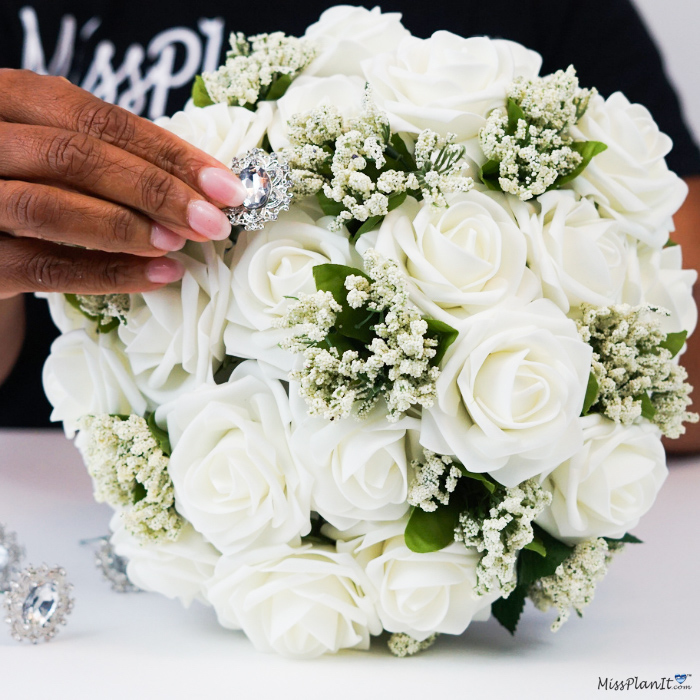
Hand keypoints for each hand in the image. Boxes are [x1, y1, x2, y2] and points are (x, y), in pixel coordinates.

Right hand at [0, 69, 246, 298]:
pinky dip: (108, 272)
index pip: (96, 119)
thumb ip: (112, 156)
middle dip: (155, 190)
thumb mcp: (59, 156)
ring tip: (181, 243)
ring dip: (128, 227)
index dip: (167, 153)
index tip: (225, 185)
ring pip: (49, 207)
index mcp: (9, 99)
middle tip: (212, 221)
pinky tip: (158, 275)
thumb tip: (204, 185)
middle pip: (73, 157)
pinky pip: (43, 267)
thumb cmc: (32, 189)